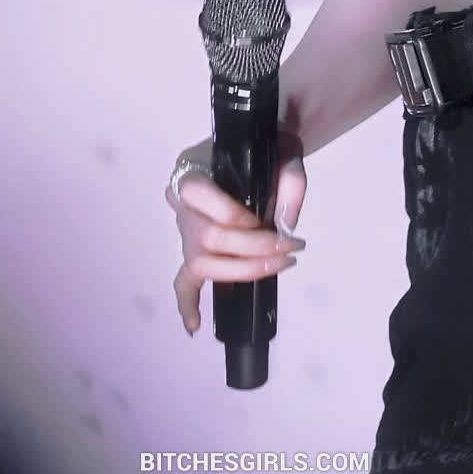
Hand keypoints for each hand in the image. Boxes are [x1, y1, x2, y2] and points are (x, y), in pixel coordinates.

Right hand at [164, 128, 307, 335]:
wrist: (260, 147)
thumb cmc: (266, 147)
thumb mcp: (285, 149)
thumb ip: (290, 181)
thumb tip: (286, 225)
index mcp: (193, 170)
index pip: (203, 199)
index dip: (236, 217)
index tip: (270, 222)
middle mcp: (182, 204)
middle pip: (208, 238)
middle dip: (253, 249)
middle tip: (291, 248)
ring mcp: (185, 230)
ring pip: (200, 262)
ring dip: (242, 271)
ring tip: (277, 267)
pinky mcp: (194, 251)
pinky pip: (182, 281)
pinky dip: (187, 303)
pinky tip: (195, 326)